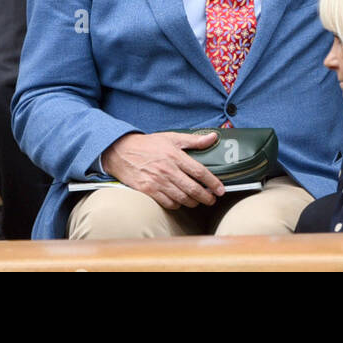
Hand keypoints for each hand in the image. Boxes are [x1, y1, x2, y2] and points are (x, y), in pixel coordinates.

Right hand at [100, 130, 224, 210]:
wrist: (121, 152)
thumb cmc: (148, 144)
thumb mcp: (172, 137)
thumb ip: (194, 140)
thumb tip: (213, 137)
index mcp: (176, 156)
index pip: (200, 172)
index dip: (213, 183)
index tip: (221, 189)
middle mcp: (168, 170)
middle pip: (192, 189)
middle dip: (206, 197)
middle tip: (212, 199)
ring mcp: (157, 182)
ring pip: (181, 198)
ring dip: (193, 202)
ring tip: (198, 201)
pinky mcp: (147, 191)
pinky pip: (167, 203)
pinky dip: (176, 205)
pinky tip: (180, 202)